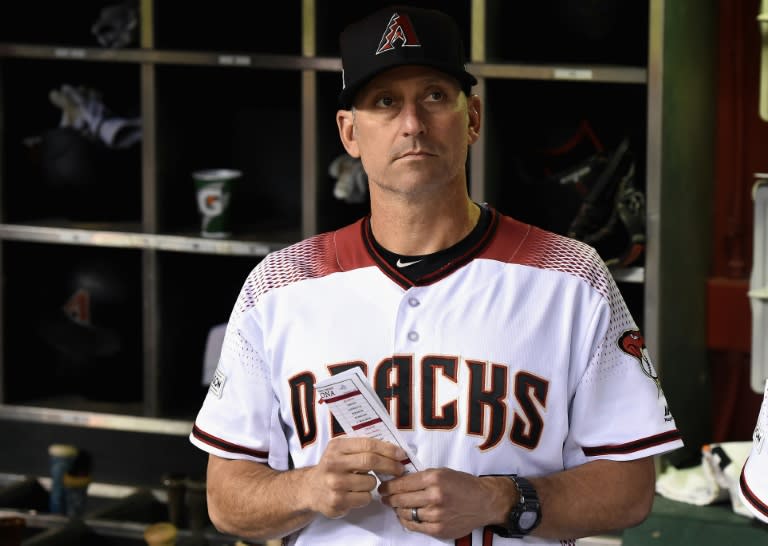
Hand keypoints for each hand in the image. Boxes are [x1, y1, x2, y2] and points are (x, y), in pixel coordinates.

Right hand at [303, 437, 405, 518]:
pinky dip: (366, 496)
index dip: (387, 449)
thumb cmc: (333, 467)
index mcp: (337, 447)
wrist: (310, 489)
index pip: (368, 444)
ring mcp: (335, 483)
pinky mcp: (337, 501)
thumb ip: (361, 446)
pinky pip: (365, 498)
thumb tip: (392, 448)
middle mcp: (334, 463)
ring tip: (363, 482)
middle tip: (400, 469)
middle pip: (370, 461)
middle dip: (390, 465)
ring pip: (370, 483)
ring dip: (374, 483)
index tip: (401, 454)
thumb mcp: (341, 450)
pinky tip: (355, 493)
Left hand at [379, 468, 507, 539]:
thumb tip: (399, 481)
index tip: (383, 487)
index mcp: (434, 478)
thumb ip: (422, 477)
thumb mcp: (442, 472)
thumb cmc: (463, 485)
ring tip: (395, 506)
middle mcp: (434, 496)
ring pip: (406, 513)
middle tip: (384, 497)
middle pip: (401, 499)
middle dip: (389, 498)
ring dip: (397, 510)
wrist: (484, 502)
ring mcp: (436, 515)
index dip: (389, 486)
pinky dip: (407, 521)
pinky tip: (405, 516)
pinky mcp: (439, 529)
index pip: (402, 483)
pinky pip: (415, 526)